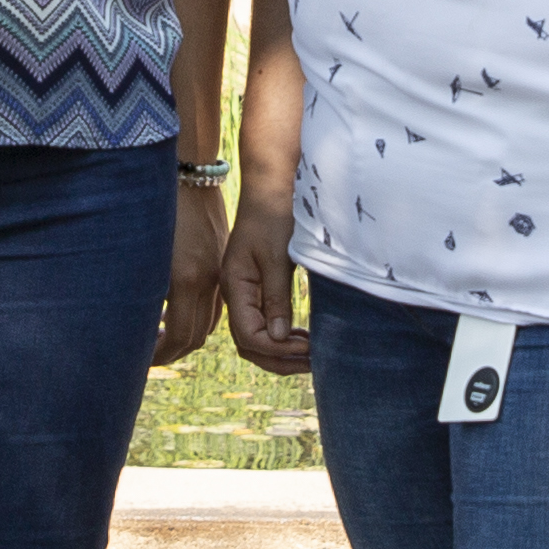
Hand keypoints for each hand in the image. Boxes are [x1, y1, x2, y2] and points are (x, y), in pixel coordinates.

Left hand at [157, 182, 229, 365]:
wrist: (186, 171)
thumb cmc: (154, 208)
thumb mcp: (142, 254)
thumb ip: (141, 291)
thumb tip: (132, 325)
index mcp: (187, 279)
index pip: (180, 336)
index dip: (161, 354)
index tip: (142, 360)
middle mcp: (209, 279)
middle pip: (198, 335)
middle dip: (174, 349)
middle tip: (148, 352)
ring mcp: (219, 270)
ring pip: (209, 319)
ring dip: (187, 332)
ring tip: (159, 332)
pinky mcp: (222, 260)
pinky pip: (214, 299)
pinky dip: (197, 312)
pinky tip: (175, 306)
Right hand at [224, 200, 311, 374]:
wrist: (271, 185)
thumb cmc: (274, 214)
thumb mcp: (278, 257)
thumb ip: (277, 298)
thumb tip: (280, 338)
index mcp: (235, 286)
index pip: (250, 337)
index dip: (278, 350)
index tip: (308, 349)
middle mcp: (236, 293)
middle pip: (249, 344)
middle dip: (279, 360)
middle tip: (312, 363)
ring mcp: (245, 290)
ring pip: (255, 337)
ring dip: (281, 351)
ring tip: (310, 355)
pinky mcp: (256, 285)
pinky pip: (263, 321)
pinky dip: (282, 336)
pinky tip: (301, 337)